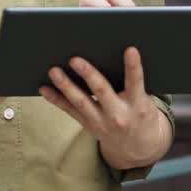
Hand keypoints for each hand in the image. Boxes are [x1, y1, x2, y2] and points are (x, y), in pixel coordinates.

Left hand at [38, 0, 167, 168]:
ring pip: (81, 101)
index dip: (134, 66)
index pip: (136, 82)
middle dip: (88, 74)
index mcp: (138, 103)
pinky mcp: (90, 126)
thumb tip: (124, 46)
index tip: (130, 48)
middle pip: (102, 91)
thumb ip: (134, 78)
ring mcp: (102, 122)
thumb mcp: (146, 97)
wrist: (140, 144)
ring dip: (65, 85)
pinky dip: (56, 99)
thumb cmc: (142, 109)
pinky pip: (70, 111)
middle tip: (75, 58)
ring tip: (53, 70)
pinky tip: (44, 87)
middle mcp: (120, 114)